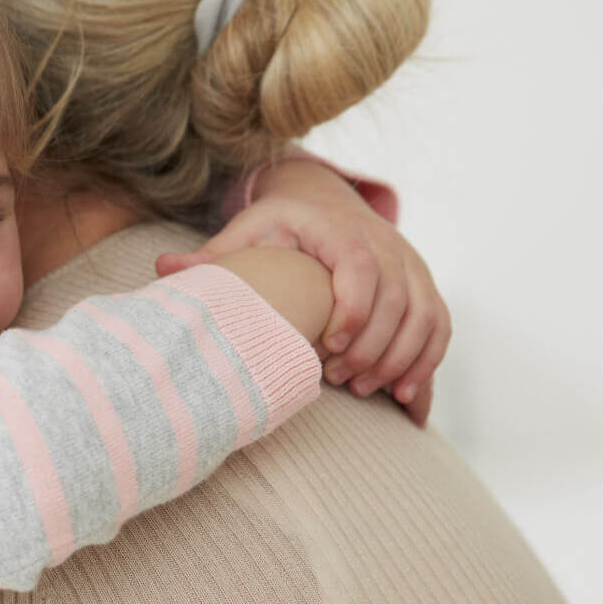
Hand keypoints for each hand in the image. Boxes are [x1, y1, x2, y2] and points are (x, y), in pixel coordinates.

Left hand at [158, 159, 449, 425]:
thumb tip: (163, 269)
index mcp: (341, 229)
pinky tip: (409, 400)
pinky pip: (439, 326)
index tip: (329, 346)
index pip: (362, 265)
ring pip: (424, 315)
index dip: (353, 308)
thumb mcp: (248, 230)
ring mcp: (410, 265)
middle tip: (341, 381)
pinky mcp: (422, 286)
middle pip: (398, 298)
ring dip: (403, 359)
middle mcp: (385, 243)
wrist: (324, 203)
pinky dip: (428, 362)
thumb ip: (214, 255)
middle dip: (374, 346)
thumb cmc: (281, 225)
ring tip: (369, 392)